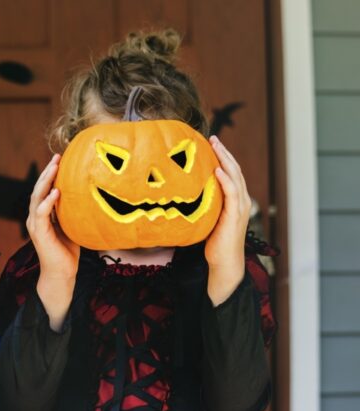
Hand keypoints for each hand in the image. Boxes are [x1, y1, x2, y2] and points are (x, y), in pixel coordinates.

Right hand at [27, 154, 80, 330]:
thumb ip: (74, 212)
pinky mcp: (38, 233)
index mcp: (42, 214)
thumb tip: (90, 197)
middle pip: (38, 189)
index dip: (51, 174)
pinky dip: (47, 202)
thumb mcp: (73, 226)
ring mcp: (35, 224)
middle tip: (57, 156)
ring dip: (45, 181)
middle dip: (47, 172)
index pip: (44, 189)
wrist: (62, 273)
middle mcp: (35, 217)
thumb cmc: (68, 252)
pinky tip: (56, 192)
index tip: (60, 159)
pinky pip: (41, 213)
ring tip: (54, 167)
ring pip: (37, 197)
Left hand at [205, 137, 251, 305]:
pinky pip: (233, 195)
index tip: (211, 143)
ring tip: (217, 146)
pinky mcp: (235, 217)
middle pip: (235, 170)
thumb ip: (200, 205)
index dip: (222, 157)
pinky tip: (219, 171)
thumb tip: (179, 195)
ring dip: (226, 160)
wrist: (223, 263)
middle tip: (213, 138)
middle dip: (225, 153)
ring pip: (236, 178)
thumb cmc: (213, 244)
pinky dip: (227, 181)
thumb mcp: (205, 219)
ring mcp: (239, 208)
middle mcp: (240, 201)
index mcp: (233, 200)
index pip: (230, 173)